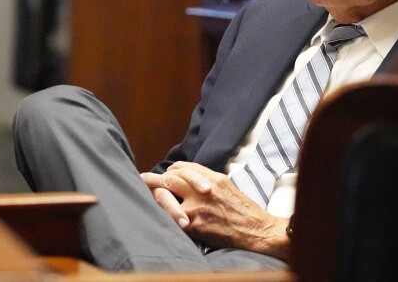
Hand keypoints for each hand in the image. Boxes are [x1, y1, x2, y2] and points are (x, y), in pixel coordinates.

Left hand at [140, 162, 289, 259]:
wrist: (255, 231)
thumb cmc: (244, 211)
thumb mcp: (227, 187)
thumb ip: (208, 181)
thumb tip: (190, 180)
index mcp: (213, 178)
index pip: (185, 168)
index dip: (172, 170)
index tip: (164, 173)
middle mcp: (204, 190)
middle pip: (171, 179)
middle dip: (154, 179)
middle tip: (142, 179)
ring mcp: (197, 207)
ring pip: (167, 196)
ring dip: (153, 195)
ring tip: (142, 194)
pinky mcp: (194, 225)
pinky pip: (172, 218)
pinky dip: (164, 215)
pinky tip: (156, 214)